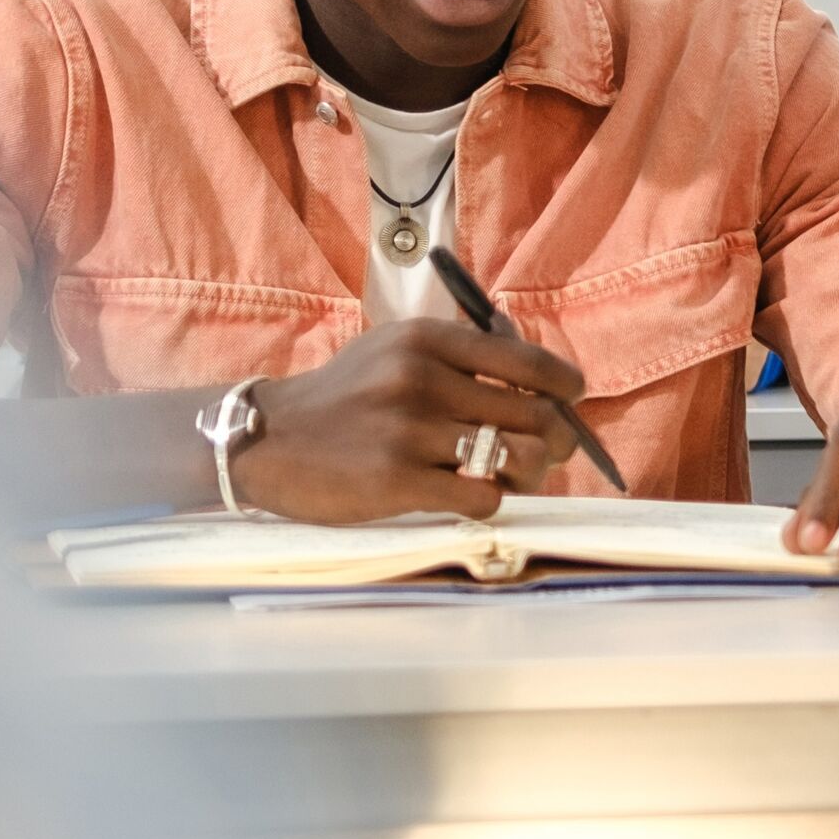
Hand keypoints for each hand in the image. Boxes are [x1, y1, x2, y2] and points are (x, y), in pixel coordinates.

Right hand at [233, 316, 590, 522]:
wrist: (267, 441)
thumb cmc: (344, 399)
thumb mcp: (393, 350)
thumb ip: (460, 356)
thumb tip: (543, 379)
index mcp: (427, 339)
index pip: (527, 358)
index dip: (564, 385)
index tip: (570, 400)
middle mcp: (421, 377)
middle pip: (535, 412)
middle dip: (555, 439)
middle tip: (548, 452)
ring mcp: (409, 430)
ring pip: (518, 456)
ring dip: (529, 473)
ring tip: (512, 476)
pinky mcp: (397, 480)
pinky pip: (483, 495)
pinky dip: (488, 499)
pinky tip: (466, 494)